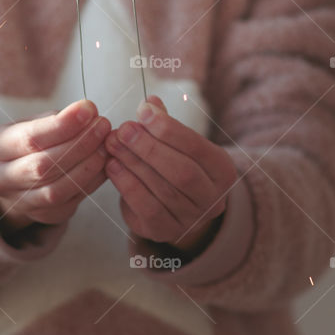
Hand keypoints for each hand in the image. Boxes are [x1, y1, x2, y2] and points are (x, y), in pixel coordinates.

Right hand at [0, 100, 110, 236]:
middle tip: (103, 125)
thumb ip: (55, 120)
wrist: (13, 178)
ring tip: (106, 145)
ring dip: (88, 165)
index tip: (89, 109)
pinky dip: (91, 182)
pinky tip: (105, 164)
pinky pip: (70, 202)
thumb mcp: (29, 125)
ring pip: (56, 189)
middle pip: (43, 165)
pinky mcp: (41, 215)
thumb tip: (88, 113)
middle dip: (79, 144)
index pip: (30, 138)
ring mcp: (19, 202)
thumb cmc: (26, 144)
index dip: (62, 125)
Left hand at [104, 94, 238, 256]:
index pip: (196, 147)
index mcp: (222, 171)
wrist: (178, 208)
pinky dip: (126, 185)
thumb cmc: (177, 164)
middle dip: (149, 148)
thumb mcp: (179, 144)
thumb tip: (150, 103)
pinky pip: (146, 208)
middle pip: (181, 172)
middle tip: (123, 129)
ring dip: (132, 163)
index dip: (168, 129)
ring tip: (113, 143)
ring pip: (162, 190)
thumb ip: (165, 124)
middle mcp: (212, 199)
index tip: (142, 112)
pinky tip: (112, 166)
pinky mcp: (165, 231)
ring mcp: (190, 219)